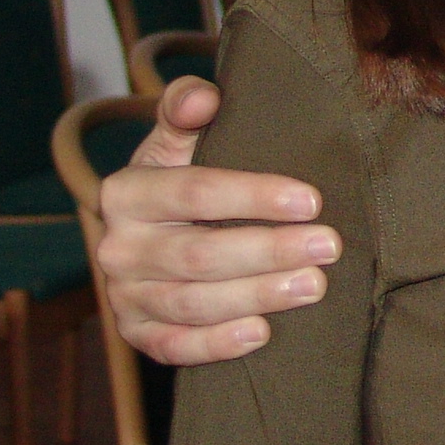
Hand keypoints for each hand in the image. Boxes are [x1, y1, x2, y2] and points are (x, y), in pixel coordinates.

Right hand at [95, 77, 339, 365]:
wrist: (153, 225)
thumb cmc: (183, 172)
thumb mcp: (180, 137)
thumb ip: (186, 108)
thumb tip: (200, 97)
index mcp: (126, 191)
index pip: (194, 192)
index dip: (253, 196)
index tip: (311, 200)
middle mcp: (117, 247)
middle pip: (197, 254)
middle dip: (268, 251)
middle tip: (328, 246)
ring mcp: (123, 295)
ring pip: (191, 302)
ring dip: (256, 296)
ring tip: (313, 285)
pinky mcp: (136, 332)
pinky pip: (171, 347)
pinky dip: (215, 344)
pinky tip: (261, 334)